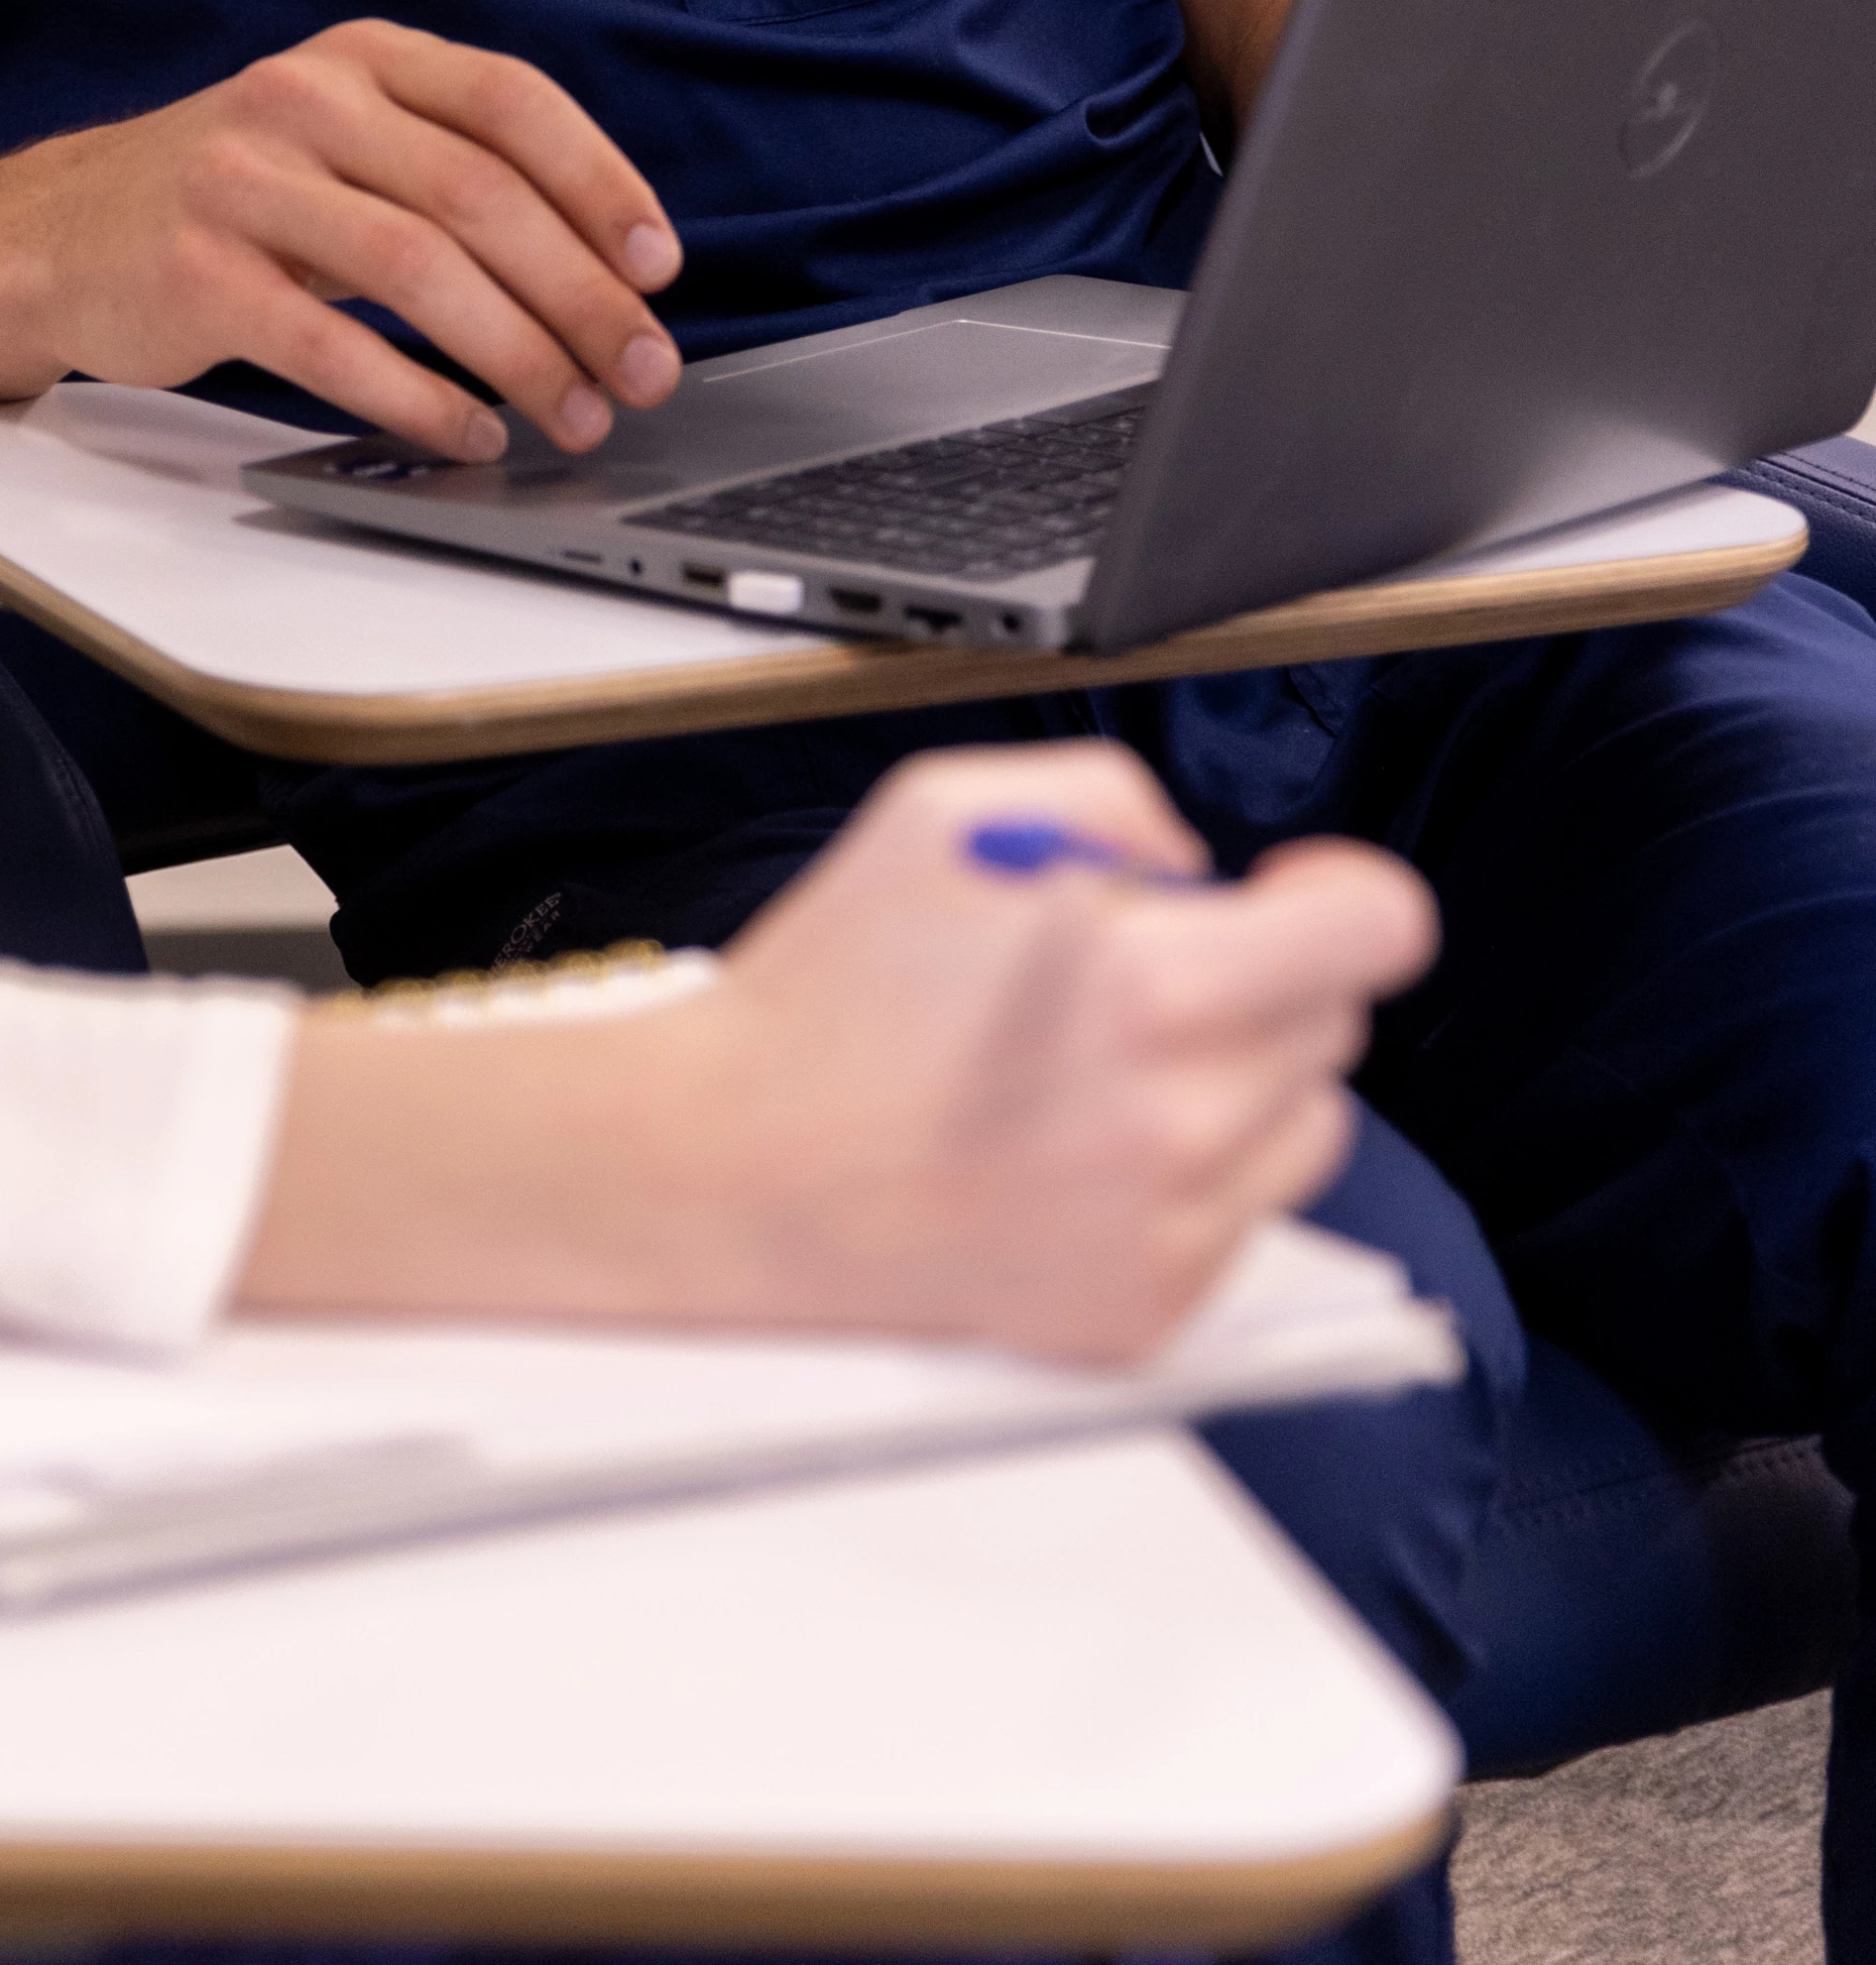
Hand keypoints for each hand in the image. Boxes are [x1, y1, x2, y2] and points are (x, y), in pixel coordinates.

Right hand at [0, 18, 683, 459]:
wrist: (54, 236)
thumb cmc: (235, 200)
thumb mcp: (336, 137)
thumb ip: (448, 165)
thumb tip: (608, 268)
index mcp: (358, 57)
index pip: (510, 102)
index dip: (601, 183)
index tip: (660, 265)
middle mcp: (304, 100)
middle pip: (480, 196)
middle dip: (582, 296)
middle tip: (644, 371)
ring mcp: (243, 182)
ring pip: (419, 269)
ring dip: (519, 355)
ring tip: (574, 416)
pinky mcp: (195, 273)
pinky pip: (333, 345)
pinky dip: (418, 398)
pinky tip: (469, 433)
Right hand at [644, 746, 1435, 1358]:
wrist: (737, 1169)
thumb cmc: (830, 993)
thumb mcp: (946, 808)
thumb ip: (1108, 798)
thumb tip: (1196, 864)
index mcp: (1146, 982)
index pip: (1375, 929)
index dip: (1343, 889)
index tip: (1297, 890)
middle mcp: (1179, 1120)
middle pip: (1334, 1020)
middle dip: (1257, 976)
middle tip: (1138, 973)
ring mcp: (1169, 1232)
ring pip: (1309, 1126)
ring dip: (1242, 1080)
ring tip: (1112, 1068)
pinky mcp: (1145, 1312)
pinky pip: (1242, 1219)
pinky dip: (1192, 1176)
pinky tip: (1084, 1148)